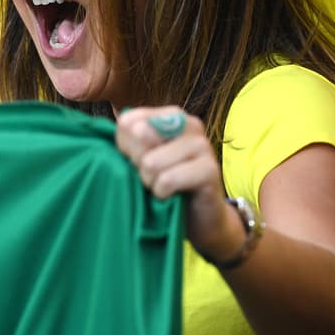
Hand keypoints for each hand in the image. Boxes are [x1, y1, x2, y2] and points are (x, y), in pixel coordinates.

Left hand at [114, 106, 241, 261]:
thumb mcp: (141, 160)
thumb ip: (131, 141)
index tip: (136, 160)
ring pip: (152, 162)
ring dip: (150, 182)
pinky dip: (162, 193)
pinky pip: (168, 180)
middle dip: (138, 165)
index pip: (127, 122)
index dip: (124, 147)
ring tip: (162, 187)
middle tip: (153, 176)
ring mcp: (202, 145)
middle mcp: (188, 124)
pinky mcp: (210, 169)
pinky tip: (171, 196)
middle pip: (139, 136)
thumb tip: (130, 128)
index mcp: (170, 116)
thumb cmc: (166, 184)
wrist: (200, 218)